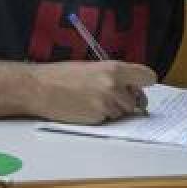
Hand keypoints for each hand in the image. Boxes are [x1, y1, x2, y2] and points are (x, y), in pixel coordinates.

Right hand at [29, 61, 156, 123]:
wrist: (38, 88)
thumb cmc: (60, 76)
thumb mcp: (91, 68)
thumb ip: (113, 76)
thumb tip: (129, 87)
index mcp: (114, 69)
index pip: (148, 77)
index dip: (142, 83)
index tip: (137, 86)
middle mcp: (114, 86)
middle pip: (136, 100)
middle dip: (126, 101)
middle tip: (107, 96)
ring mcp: (107, 104)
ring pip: (122, 112)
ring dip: (112, 110)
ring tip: (90, 101)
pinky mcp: (98, 119)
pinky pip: (109, 120)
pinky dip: (101, 117)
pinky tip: (85, 108)